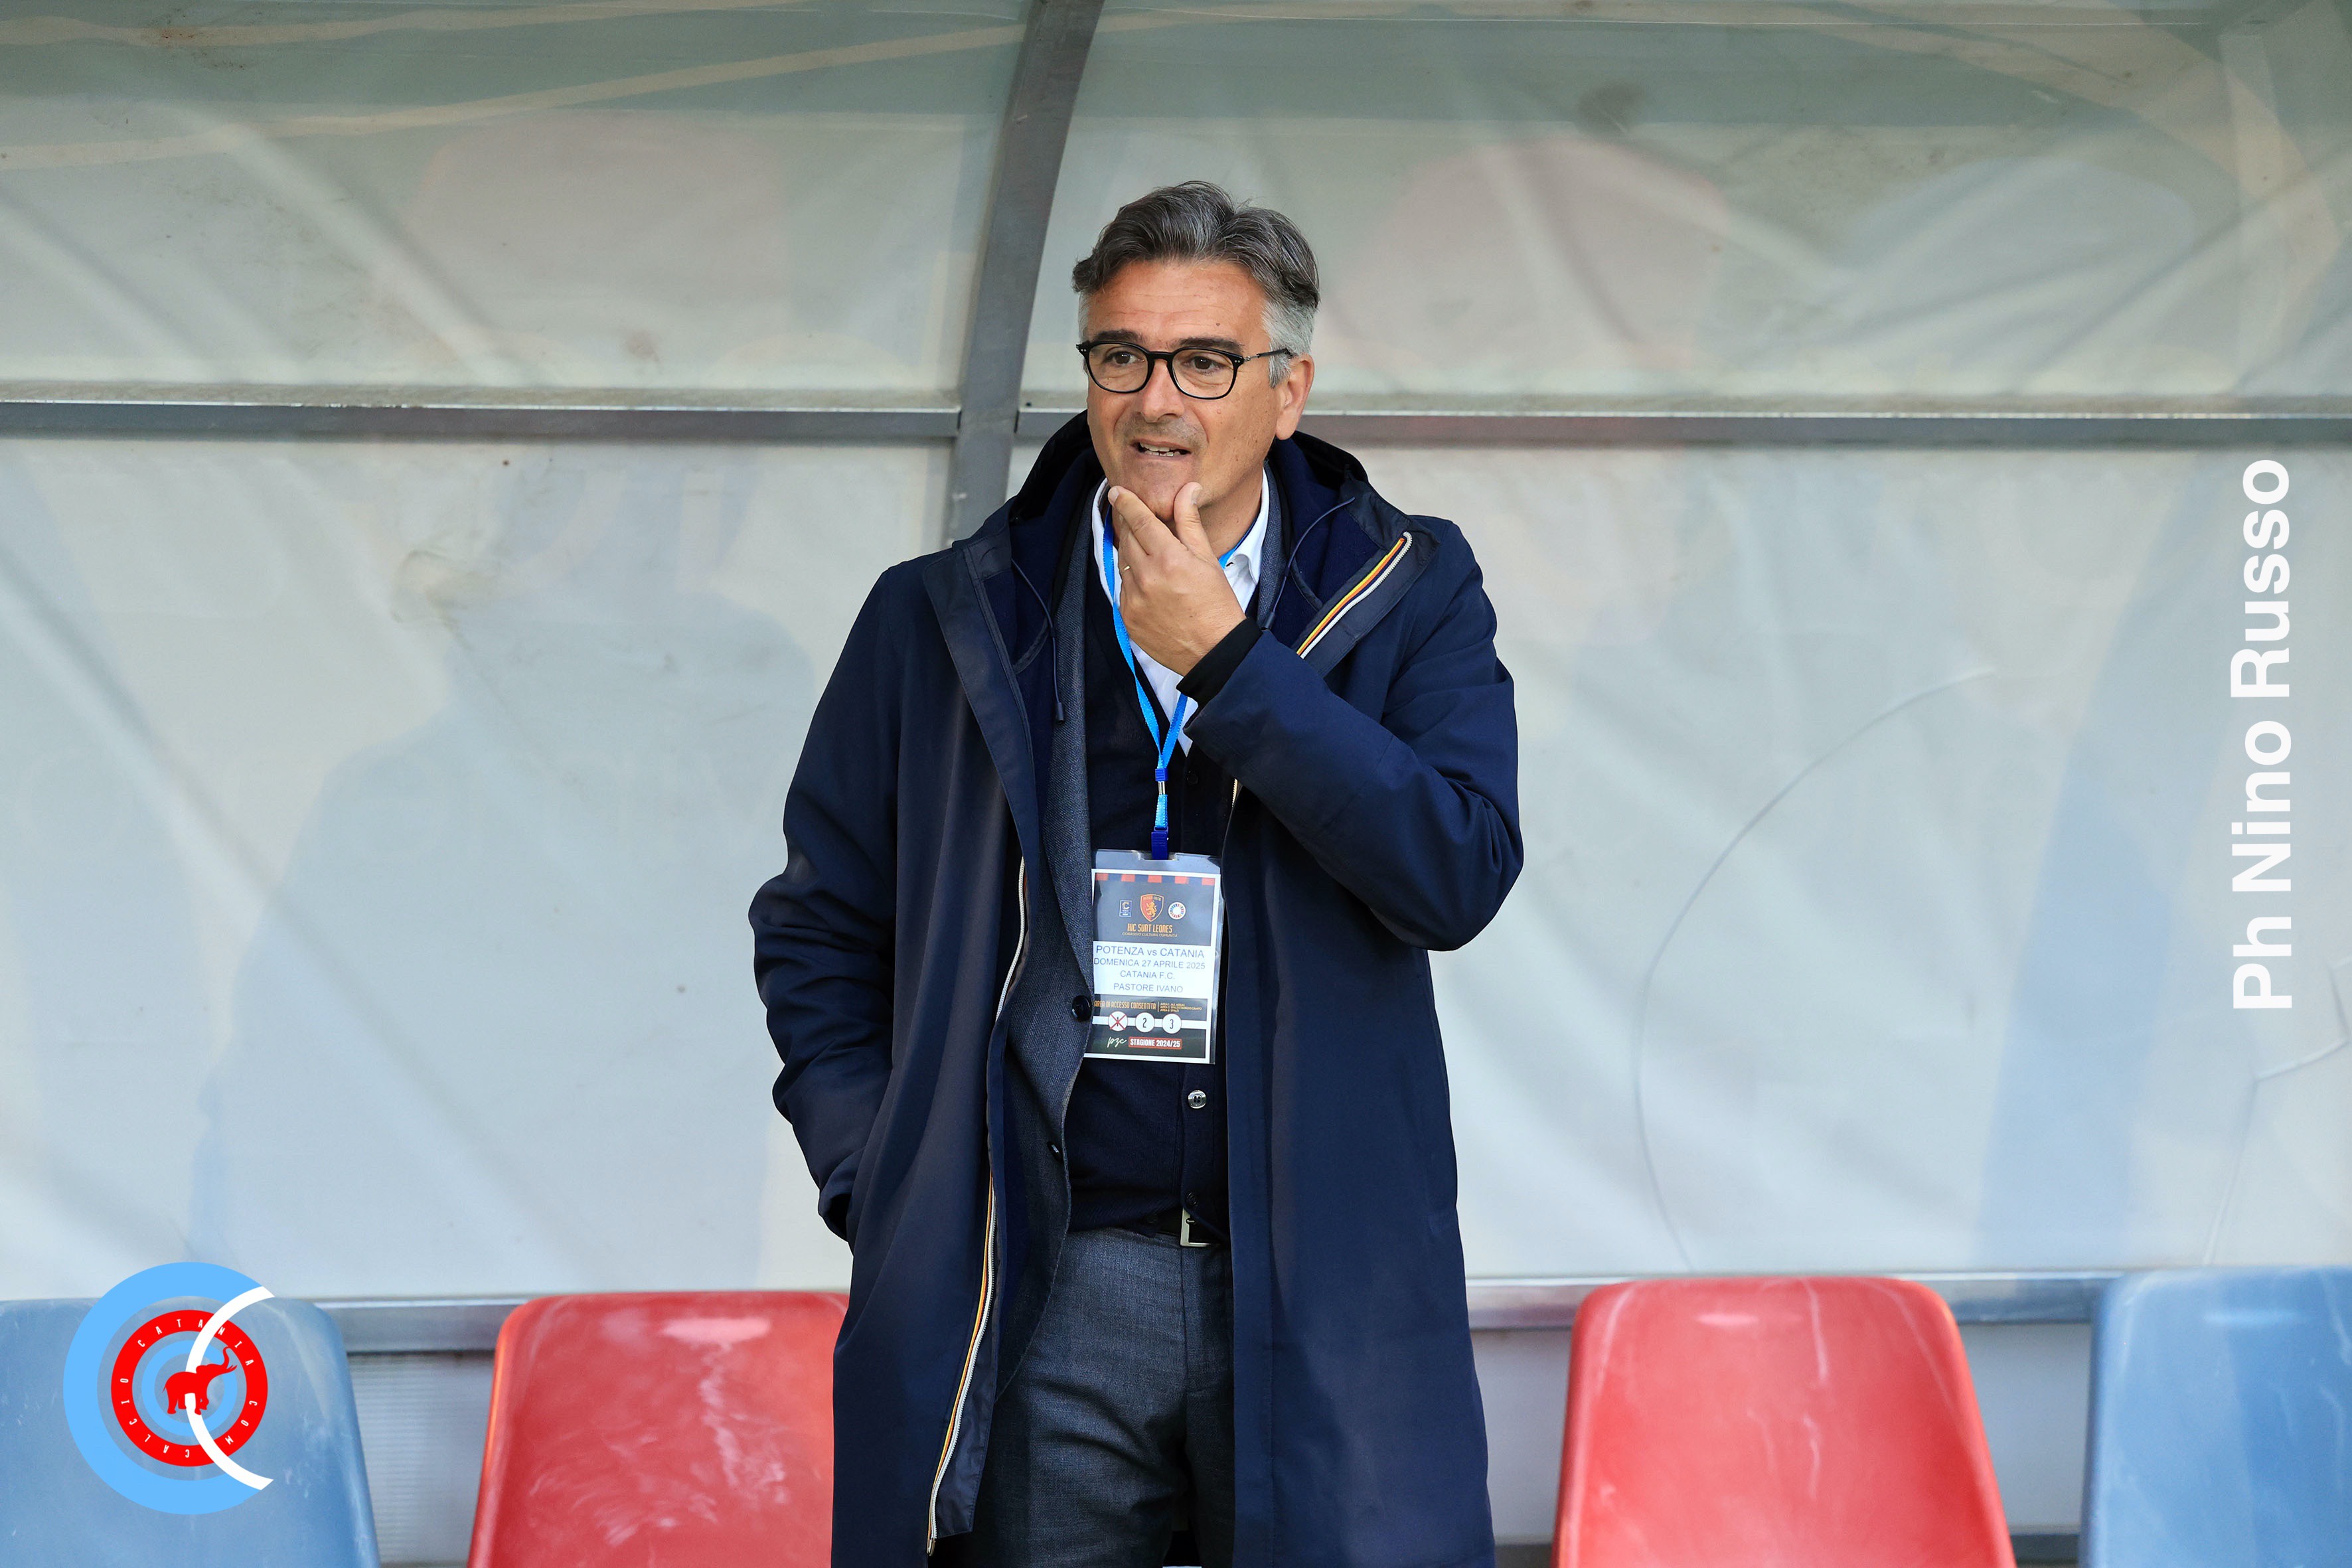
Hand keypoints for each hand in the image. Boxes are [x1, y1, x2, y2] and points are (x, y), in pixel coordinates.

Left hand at [1105, 482, 1244, 674]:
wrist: (1213, 651)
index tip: (1118, 492)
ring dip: (1132, 554)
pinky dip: (1132, 580)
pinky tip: (1149, 584)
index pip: (1139, 520)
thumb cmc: (1216, 604)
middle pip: (1127, 539)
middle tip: (1134, 519)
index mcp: (1168, 559)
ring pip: (1123, 564)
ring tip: (1149, 557)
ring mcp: (1133, 599)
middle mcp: (1146, 578)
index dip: (1127, 503)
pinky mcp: (1127, 617)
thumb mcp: (1207, 559)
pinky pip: (1122, 589)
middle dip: (1129, 526)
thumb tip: (1188, 490)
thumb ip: (1190, 522)